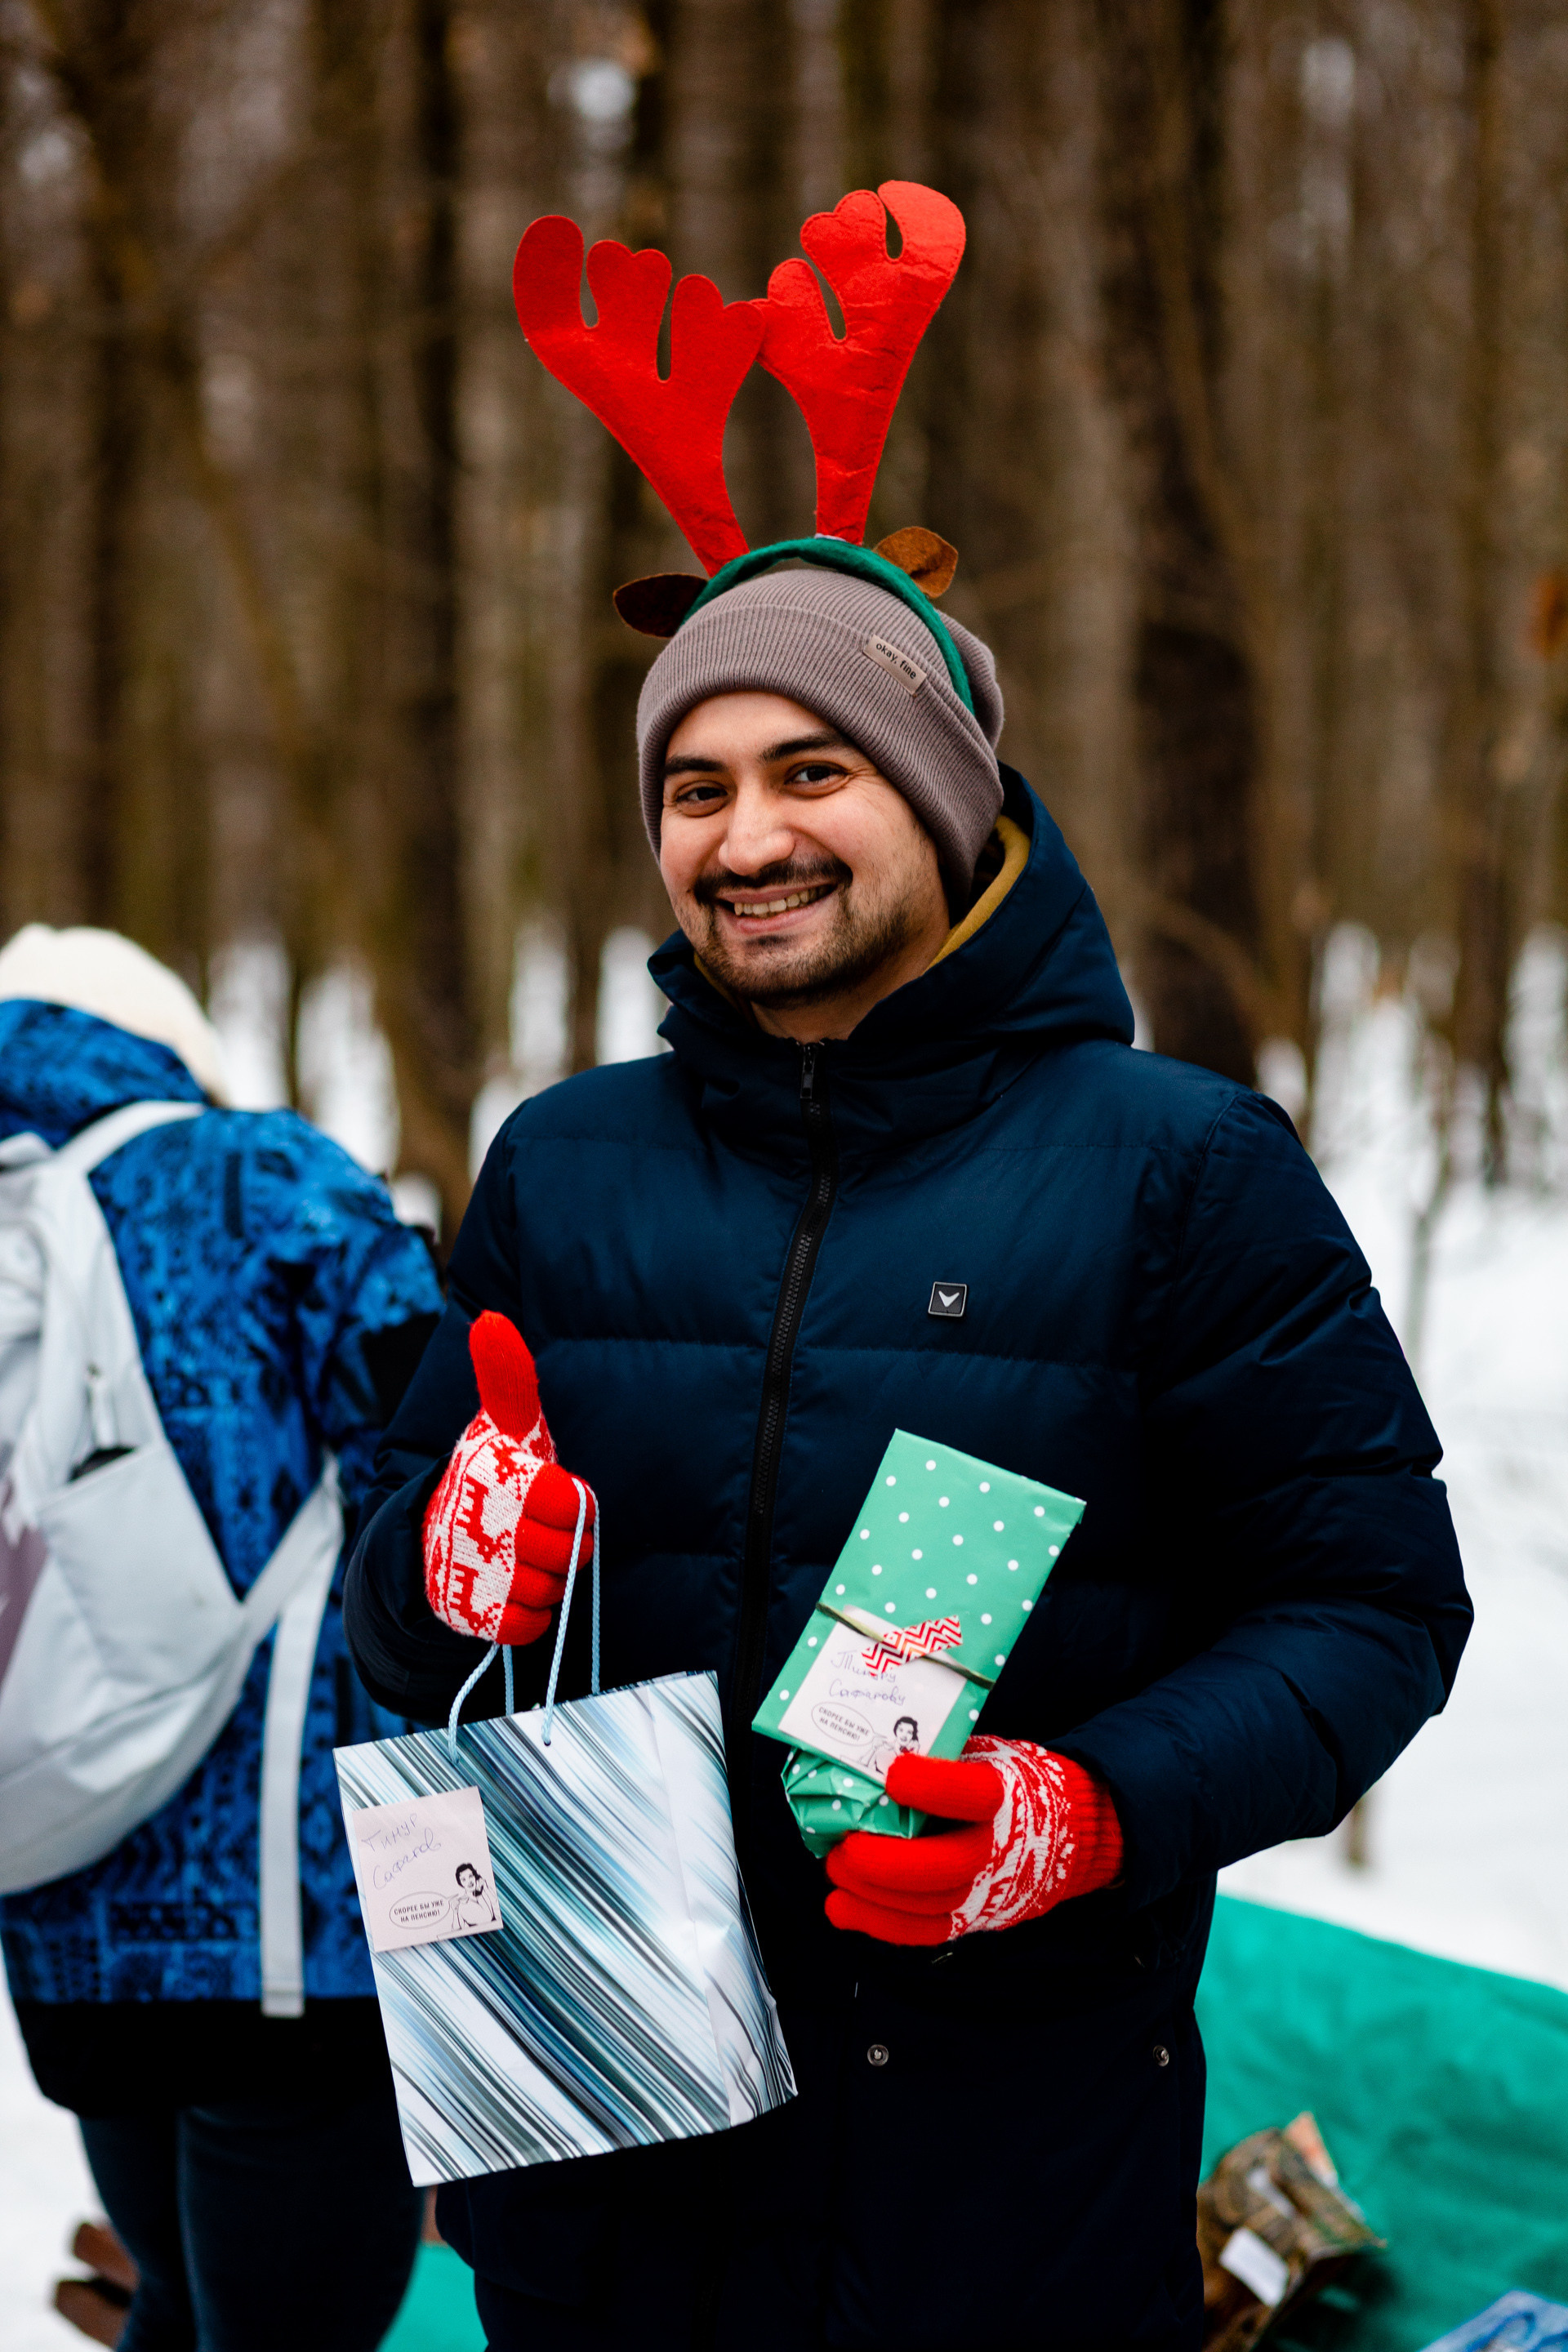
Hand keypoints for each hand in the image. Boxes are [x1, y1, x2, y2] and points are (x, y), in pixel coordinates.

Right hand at [422, 1311, 595, 1645]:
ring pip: (549, 1588)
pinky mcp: (469, 1614)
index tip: (554, 1498)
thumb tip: (491, 1319)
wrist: (430, 1543)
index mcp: (496, 1474)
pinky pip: (527, 1626)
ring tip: (522, 1558)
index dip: (573, 1505)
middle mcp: (481, 1521)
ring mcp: (473, 1570)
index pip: (568, 1501)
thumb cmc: (489, 1479)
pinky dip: (530, 1615)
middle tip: (543, 1534)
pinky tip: (514, 1592)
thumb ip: (507, 1377)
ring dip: (546, 1579)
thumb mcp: (502, 1426)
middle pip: (565, 1551)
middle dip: (564, 1546)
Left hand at [823, 1737, 1122, 1946]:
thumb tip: (868, 1738)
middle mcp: (998, 1846)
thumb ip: (937, 1751)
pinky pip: (924, 1932)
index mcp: (1002, 1794)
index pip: (974, 1795)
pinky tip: (840, 1907)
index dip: (932, 1787)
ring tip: (835, 1868)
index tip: (893, 1774)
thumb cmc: (1000, 1781)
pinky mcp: (970, 1917)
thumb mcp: (980, 1752)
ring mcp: (986, 1888)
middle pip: (949, 1866)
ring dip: (872, 1895)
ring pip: (931, 1907)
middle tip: (846, 1845)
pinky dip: (877, 1923)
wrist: (1057, 1828)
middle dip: (888, 1862)